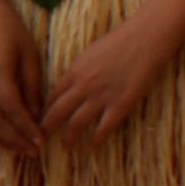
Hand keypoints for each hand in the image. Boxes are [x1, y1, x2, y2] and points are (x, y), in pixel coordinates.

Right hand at [0, 0, 44, 155]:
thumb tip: (37, 114)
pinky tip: (1, 135)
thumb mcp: (30, 54)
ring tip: (18, 148)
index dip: (27, 127)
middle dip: (14, 140)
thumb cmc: (10, 29)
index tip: (41, 139)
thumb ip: (32, 86)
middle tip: (33, 150)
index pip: (12, 108)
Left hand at [41, 14, 175, 146]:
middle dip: (46, 129)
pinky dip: (96, 140)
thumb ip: (77, 72)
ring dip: (68, 138)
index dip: (43, 112)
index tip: (38, 122)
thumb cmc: (119, 41)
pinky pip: (104, 128)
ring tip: (66, 147)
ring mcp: (101, 96)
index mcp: (73, 72)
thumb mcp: (89, 54)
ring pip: (76, 124)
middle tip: (40, 139)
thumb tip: (68, 85)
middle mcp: (83, 86)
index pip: (51, 97)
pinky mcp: (121, 104)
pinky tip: (93, 147)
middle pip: (56, 113)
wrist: (146, 38)